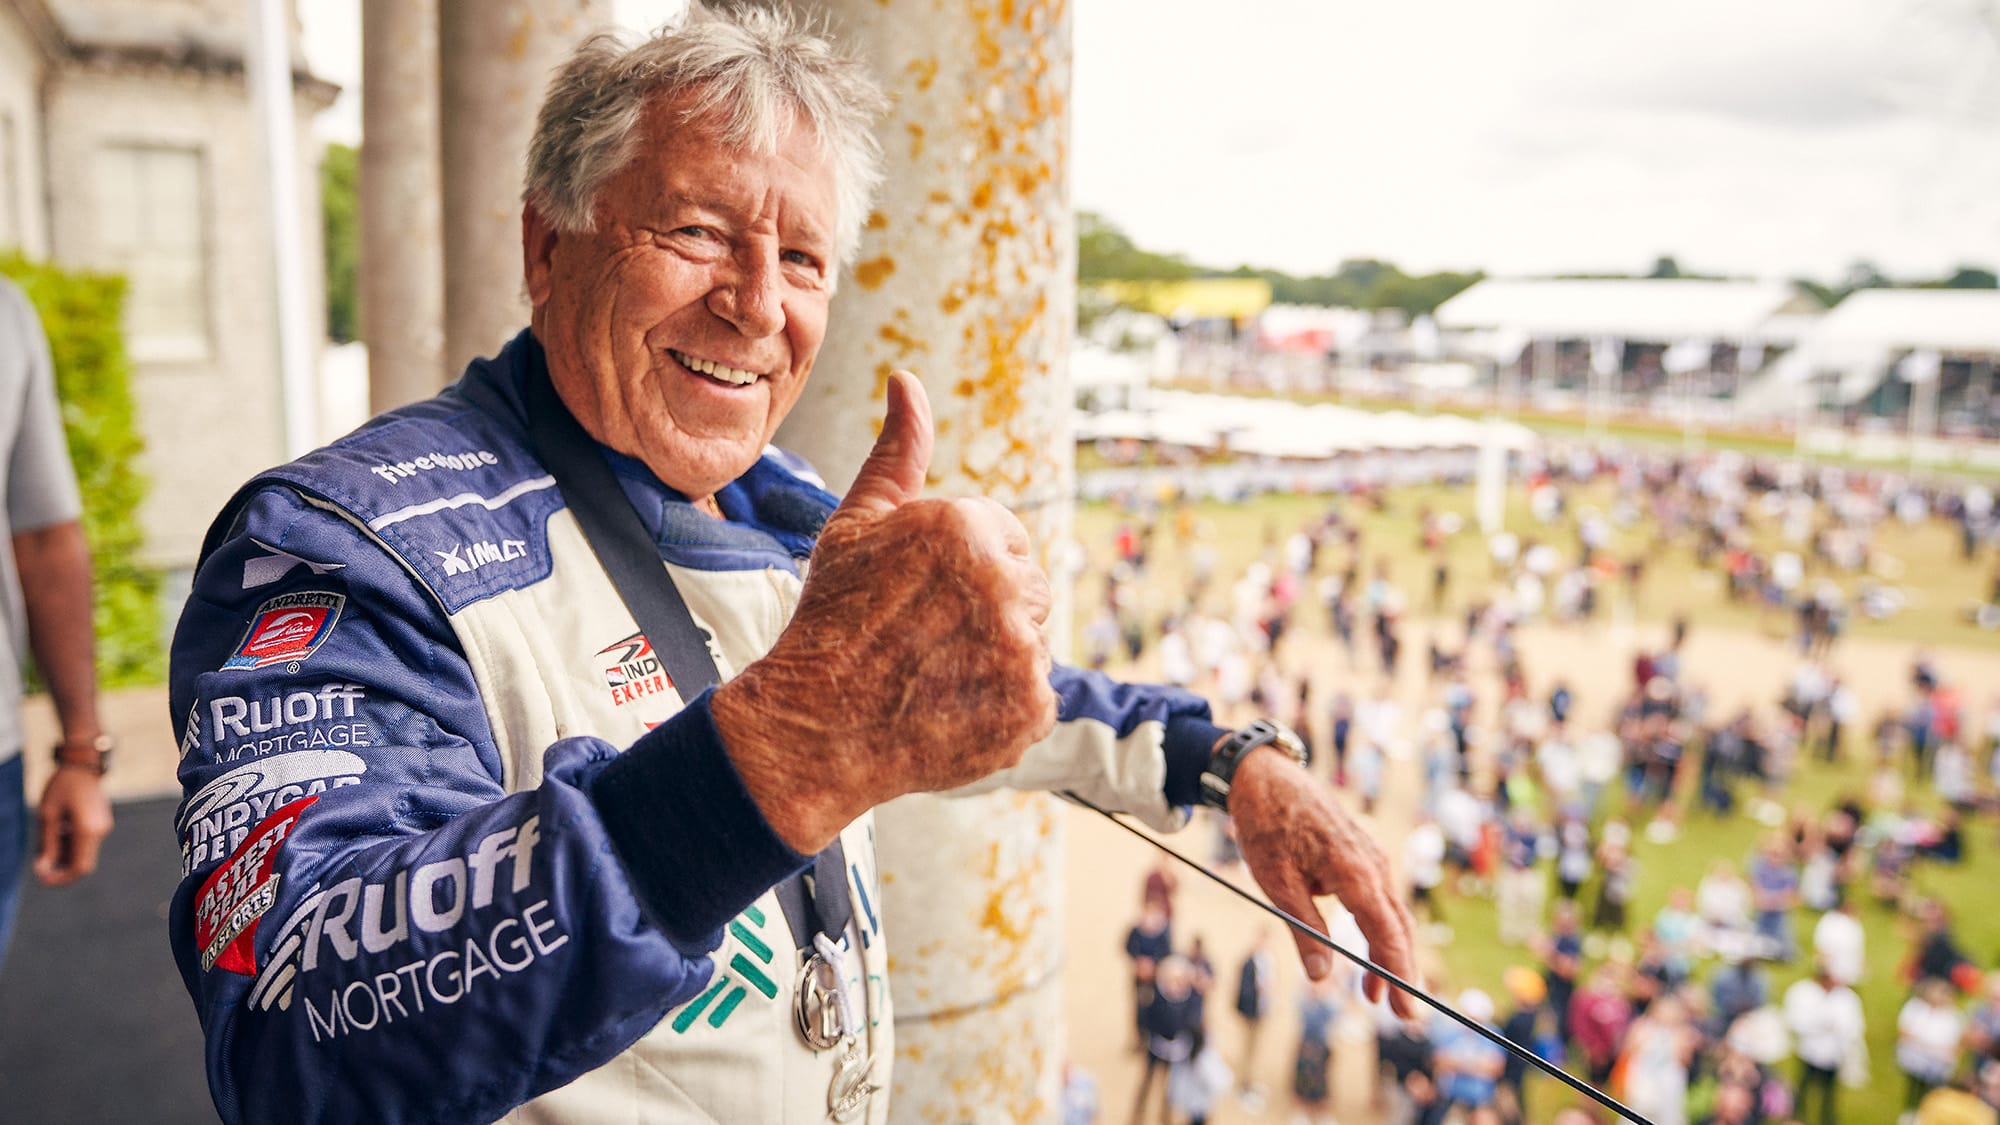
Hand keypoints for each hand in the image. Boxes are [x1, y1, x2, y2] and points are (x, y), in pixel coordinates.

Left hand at [34, 765, 112, 885]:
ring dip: (65, 857)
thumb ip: (47, 843)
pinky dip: (71, 847)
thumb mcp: (48, 814)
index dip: (61, 878)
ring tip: (46, 846)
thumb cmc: (62, 786)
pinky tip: (58, 834)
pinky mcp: (101, 823)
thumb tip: (43, 868)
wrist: (83, 764)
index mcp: (88, 831)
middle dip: (62, 870)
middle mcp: (100, 832)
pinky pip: (87, 843)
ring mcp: (103, 827)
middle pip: (83, 864)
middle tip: (41, 866)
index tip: (43, 877)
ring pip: (85, 854)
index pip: (79, 868)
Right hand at [714, 371, 1056, 852]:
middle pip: (1026, 587)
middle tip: (925, 639)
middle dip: (987, 609)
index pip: (1004, 535)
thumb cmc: (830, 620)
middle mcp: (1004, 582)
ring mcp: (1023, 650)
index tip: (919, 598)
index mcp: (966, 526)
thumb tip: (906, 380)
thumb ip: (898, 451)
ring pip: (1031, 641)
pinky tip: (949, 709)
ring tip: (934, 674)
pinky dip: (1002, 707)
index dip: (959, 569)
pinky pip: (1035, 697)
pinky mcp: (1032, 707)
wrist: (814, 726)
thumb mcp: (856, 524)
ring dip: (997, 657)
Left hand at [1228, 745, 1418, 1016]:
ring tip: (1374, 997)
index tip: (1406, 1008)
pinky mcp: (1362, 855)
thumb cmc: (1267, 826)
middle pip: (1398, 927)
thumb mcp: (1276, 883)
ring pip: (1390, 914)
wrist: (1265, 776)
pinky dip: (1376, 931)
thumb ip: (1304, 929)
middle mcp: (1372, 864)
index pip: (1386, 932)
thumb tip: (1322, 977)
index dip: (1397, 973)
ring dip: (1387, 956)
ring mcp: (1371, 857)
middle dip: (1402, 973)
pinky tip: (1362, 955)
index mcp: (1353, 871)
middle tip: (1403, 1017)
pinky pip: (1377, 899)